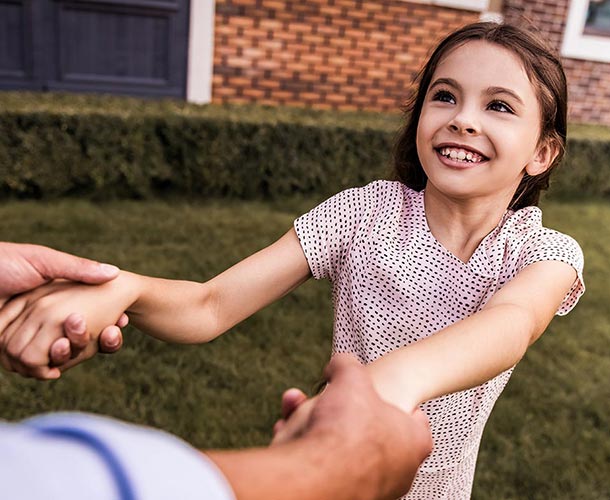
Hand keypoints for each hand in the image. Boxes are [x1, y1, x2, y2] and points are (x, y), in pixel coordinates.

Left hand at [0, 242, 125, 368]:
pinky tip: (55, 367)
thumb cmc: (3, 262)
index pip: (83, 318)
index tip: (121, 322)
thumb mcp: (45, 261)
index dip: (103, 325)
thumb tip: (114, 272)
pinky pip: (25, 365)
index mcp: (50, 302)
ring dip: (70, 356)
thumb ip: (78, 269)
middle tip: (113, 334)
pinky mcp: (3, 349)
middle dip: (93, 341)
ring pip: (53, 356)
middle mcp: (38, 320)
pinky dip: (39, 368)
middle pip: (73, 340)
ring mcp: (21, 335)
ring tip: (82, 347)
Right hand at [273, 354, 431, 499]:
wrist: (320, 474)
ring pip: (343, 450)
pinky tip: (287, 433)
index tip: (376, 393)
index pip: (416, 419)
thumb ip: (346, 364)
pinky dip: (307, 450)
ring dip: (319, 428)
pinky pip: (325, 468)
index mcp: (414, 442)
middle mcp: (399, 472)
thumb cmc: (346, 424)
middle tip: (325, 400)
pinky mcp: (346, 497)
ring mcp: (374, 489)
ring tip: (295, 411)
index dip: (395, 400)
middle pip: (370, 432)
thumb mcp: (350, 376)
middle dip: (342, 412)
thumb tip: (337, 365)